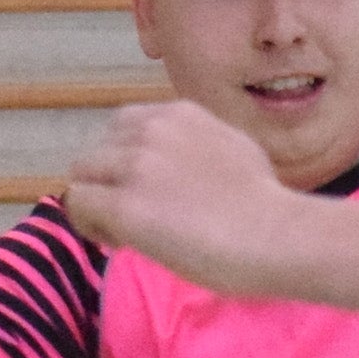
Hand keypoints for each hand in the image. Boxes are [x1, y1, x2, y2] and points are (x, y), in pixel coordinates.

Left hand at [64, 99, 301, 291]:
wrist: (279, 236)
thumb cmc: (271, 207)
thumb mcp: (236, 149)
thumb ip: (199, 145)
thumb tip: (185, 165)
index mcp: (180, 114)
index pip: (126, 127)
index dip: (129, 162)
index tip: (147, 191)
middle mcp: (152, 131)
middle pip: (99, 152)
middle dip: (111, 183)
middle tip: (135, 217)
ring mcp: (136, 167)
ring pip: (84, 176)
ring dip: (98, 204)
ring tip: (124, 233)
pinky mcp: (125, 205)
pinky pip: (79, 205)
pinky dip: (91, 225)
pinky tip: (118, 243)